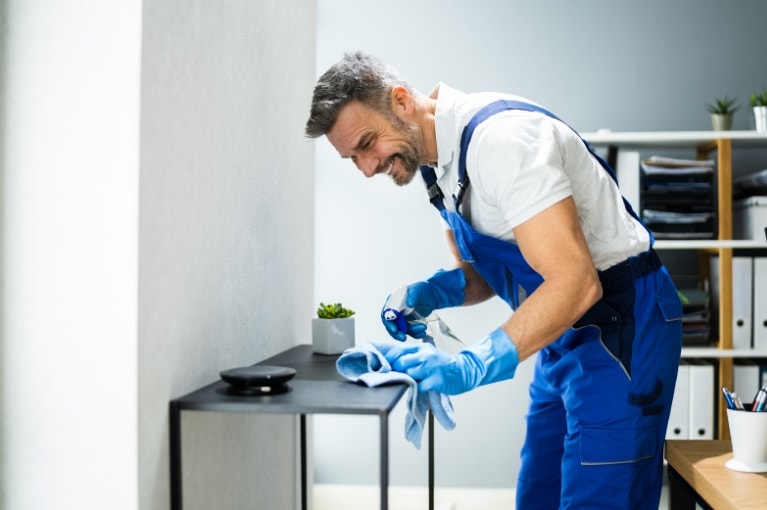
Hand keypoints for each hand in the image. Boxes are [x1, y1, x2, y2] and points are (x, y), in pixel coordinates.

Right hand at [381, 268, 465, 340]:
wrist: (433, 295)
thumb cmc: (423, 290)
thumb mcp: (418, 290)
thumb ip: (413, 295)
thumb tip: (409, 304)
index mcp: (393, 300)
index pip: (386, 313)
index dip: (389, 322)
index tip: (395, 329)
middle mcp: (395, 310)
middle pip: (391, 324)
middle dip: (397, 333)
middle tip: (403, 338)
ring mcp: (402, 317)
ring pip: (402, 329)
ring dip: (412, 332)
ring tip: (424, 328)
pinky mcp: (409, 323)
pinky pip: (410, 331)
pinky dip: (416, 334)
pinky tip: (423, 332)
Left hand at [384, 328, 518, 394]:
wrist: (464, 371)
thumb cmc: (443, 365)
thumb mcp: (427, 355)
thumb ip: (412, 357)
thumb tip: (391, 362)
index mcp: (421, 348)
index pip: (398, 351)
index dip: (387, 360)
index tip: (379, 367)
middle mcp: (425, 355)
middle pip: (401, 362)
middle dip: (396, 372)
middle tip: (393, 379)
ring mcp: (431, 367)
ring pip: (408, 373)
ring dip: (405, 380)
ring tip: (404, 384)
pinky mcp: (436, 380)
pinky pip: (419, 386)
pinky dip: (414, 390)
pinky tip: (414, 391)